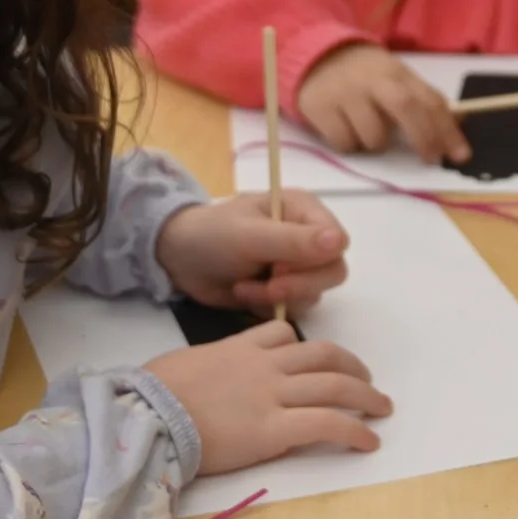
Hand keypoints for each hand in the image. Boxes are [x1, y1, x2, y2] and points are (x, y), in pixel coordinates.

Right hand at [145, 319, 392, 475]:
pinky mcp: (274, 429)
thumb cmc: (151, 394)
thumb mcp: (181, 365)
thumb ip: (204, 368)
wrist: (146, 416)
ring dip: (365, 396)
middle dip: (352, 366)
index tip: (319, 361)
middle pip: (323, 356)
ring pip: (334, 385)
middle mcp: (263, 365)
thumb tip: (200, 380)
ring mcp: (272, 395)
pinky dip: (355, 431)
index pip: (283, 335)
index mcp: (238, 348)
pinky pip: (327, 424)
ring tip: (381, 408)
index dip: (306, 347)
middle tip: (367, 381)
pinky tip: (369, 442)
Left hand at [156, 193, 349, 318]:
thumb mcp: (250, 236)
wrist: (178, 259)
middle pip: (332, 271)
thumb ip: (294, 241)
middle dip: (297, 285)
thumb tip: (340, 242)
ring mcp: (297, 265)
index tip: (279, 266)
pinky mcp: (285, 290)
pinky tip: (245, 295)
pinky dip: (270, 308)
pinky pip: (296, 308)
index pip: (337, 241)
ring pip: (314, 293)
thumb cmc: (212, 235)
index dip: (314, 260)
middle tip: (268, 286)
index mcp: (304, 210)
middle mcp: (308, 236)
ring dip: (279, 298)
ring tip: (245, 287)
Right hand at [298, 44, 468, 163]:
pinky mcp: (320, 107)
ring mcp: (346, 93)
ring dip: (377, 144)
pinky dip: (349, 145)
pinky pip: (345, 143)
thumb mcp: (396, 78)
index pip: (429, 98)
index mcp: (398, 72)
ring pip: (374, 137)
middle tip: (430, 159)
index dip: (448, 128)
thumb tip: (462, 121)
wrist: (315, 55)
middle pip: (406, 107)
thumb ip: (424, 99)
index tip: (461, 154)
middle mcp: (374, 80)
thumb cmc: (365, 74)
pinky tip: (345, 129)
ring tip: (368, 130)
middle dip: (423, 137)